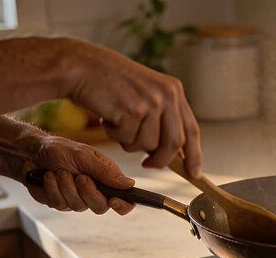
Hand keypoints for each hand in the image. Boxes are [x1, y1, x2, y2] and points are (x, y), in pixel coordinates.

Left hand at [24, 136, 135, 214]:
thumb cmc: (60, 150)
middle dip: (88, 192)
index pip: (125, 199)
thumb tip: (130, 184)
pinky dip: (52, 188)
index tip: (114, 201)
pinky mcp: (60, 203)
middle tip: (80, 177)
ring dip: (66, 187)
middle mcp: (95, 191)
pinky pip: (60, 204)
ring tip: (59, 171)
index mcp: (107, 178)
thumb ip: (106, 172)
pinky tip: (48, 177)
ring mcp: (77, 199)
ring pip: (78, 206)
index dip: (123, 204)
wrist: (30, 153)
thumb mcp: (85, 156)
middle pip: (101, 207)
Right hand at [62, 38, 202, 176]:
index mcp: (174, 90)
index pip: (191, 129)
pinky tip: (107, 117)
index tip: (195, 173)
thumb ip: (163, 118)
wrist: (80, 66)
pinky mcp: (132, 109)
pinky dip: (114, 135)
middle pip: (174, 143)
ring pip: (148, 145)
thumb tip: (176, 153)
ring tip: (117, 122)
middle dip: (160, 160)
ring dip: (129, 142)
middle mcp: (167, 95)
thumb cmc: (110, 84)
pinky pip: (127, 139)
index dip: (194, 154)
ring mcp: (151, 102)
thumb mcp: (146, 94)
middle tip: (147, 165)